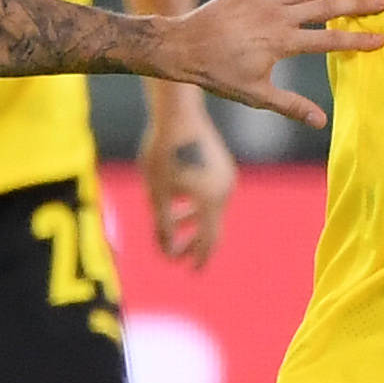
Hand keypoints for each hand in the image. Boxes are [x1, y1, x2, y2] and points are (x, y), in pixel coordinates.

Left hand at [139, 99, 236, 267]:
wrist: (179, 112)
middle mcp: (224, 191)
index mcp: (210, 201)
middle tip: (174, 253)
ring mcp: (226, 178)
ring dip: (191, 221)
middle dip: (191, 242)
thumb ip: (163, 224)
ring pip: (210, 210)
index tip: (190, 270)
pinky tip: (179, 200)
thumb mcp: (157, 192)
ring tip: (172, 224)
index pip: (208, 241)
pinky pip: (211, 194)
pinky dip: (196, 204)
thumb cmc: (163, 151)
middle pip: (211, 227)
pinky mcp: (222, 166)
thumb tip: (167, 250)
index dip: (198, 257)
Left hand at [152, 0, 383, 127]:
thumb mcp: (256, 94)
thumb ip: (290, 105)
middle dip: (357, 5)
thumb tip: (321, 121)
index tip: (382, 38)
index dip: (357, 41)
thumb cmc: (218, 74)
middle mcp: (278, 17)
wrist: (182, 47)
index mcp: (284, 43)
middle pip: (326, 9)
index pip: (330, 42)